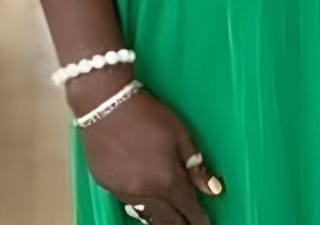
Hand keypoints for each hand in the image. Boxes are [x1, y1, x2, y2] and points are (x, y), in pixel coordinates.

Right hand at [77, 88, 222, 224]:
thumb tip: (213, 189)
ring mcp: (124, 193)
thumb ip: (195, 164)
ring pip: (147, 216)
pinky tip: (148, 206)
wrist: (107, 106)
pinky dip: (142, 207)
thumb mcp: (180, 133)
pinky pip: (129, 204)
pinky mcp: (109, 188)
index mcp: (166, 179)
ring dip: (162, 220)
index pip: (187, 208)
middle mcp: (146, 192)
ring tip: (173, 221)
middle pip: (167, 219)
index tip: (206, 224)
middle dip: (182, 224)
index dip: (198, 219)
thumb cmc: (149, 116)